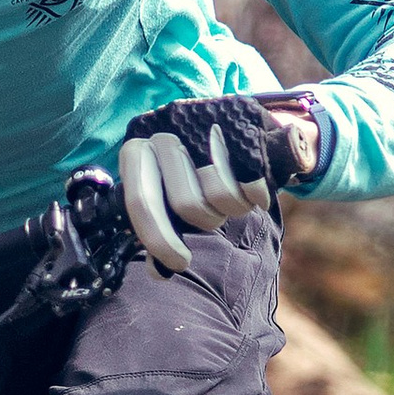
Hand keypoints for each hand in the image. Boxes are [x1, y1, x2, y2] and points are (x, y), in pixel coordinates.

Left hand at [118, 95, 321, 274]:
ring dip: (231, 207)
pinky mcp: (241, 122)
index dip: (159, 239)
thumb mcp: (169, 194)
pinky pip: (251, 180)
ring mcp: (201, 123)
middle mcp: (164, 131)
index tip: (180, 262)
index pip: (139, 201)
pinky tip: (251, 188)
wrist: (238, 128)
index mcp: (137, 150)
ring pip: (220, 194)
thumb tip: (158, 271)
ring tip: (230, 194)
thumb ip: (161, 227)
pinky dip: (256, 195)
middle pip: (186, 203)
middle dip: (205, 220)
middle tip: (212, 217)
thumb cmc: (195, 173)